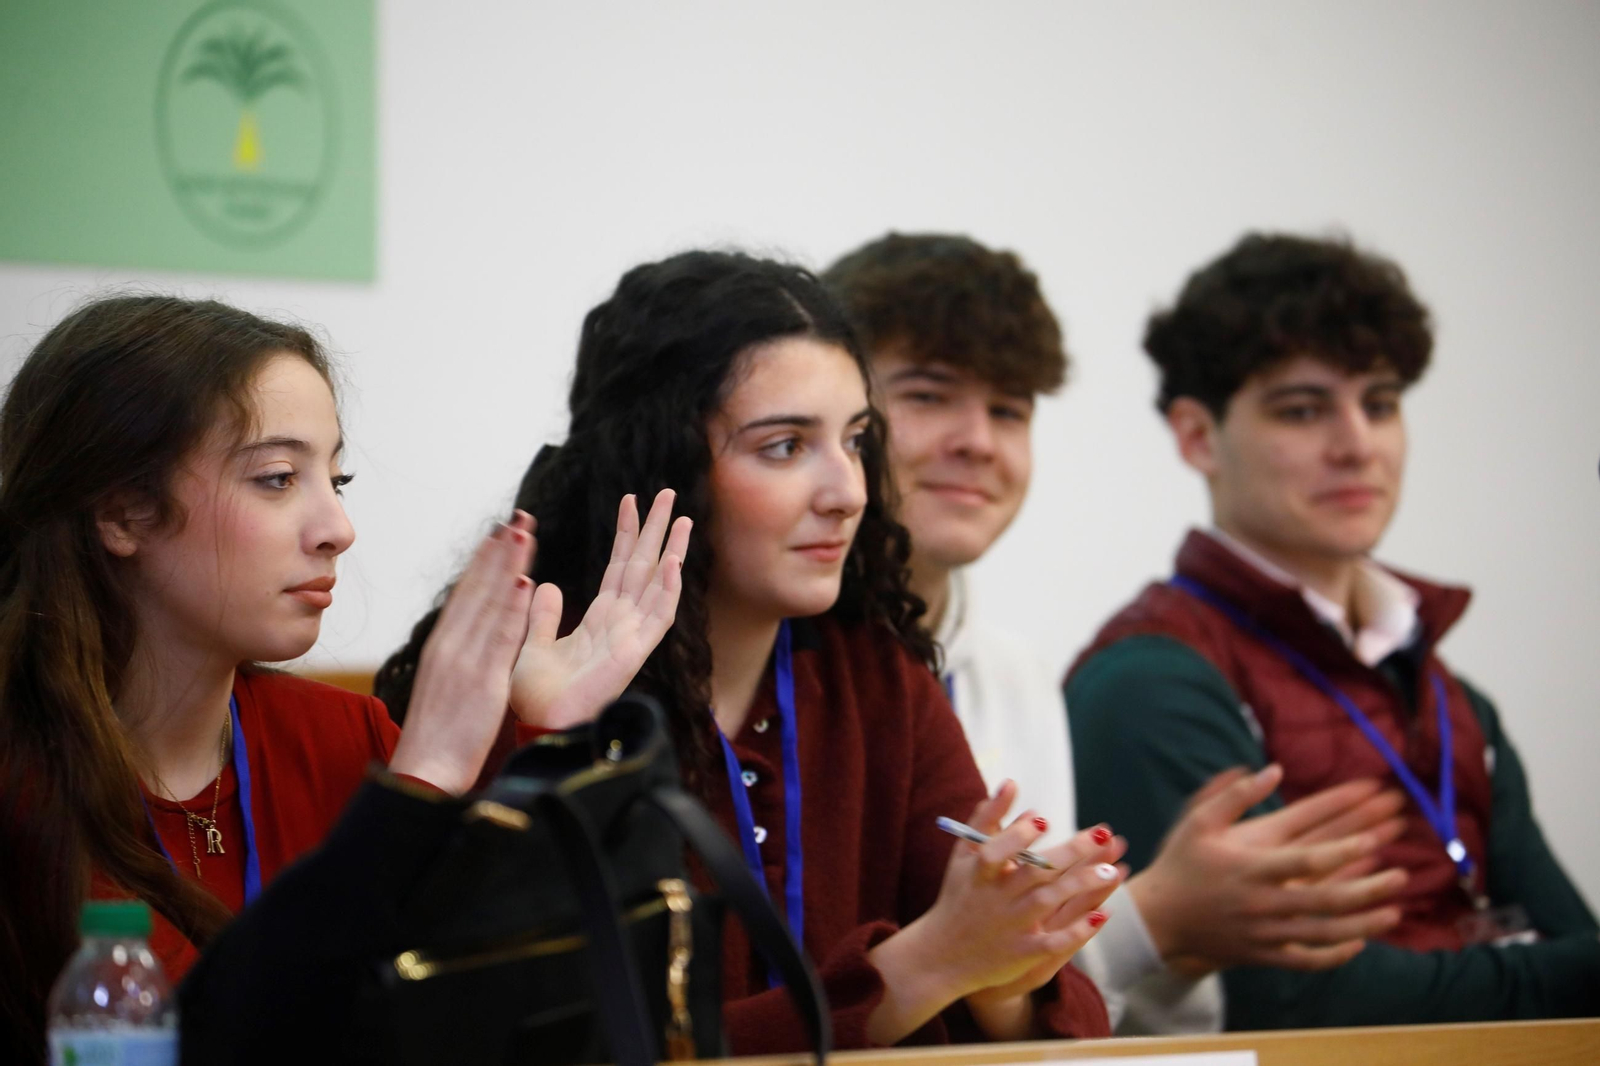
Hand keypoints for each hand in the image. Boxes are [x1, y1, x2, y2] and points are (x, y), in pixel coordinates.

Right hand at [388, 512, 537, 793]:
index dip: (484, 562)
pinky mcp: (480, 681)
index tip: (499, 534)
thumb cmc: (439, 736)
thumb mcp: (448, 686)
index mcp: (443, 647)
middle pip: (477, 589)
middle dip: (499, 552)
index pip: (466, 595)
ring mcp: (464, 660)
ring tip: (525, 534)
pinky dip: (511, 608)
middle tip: (518, 518)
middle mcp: (450, 646)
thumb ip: (463, 659)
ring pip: (489, 604)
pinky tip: (524, 581)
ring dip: (508, 566)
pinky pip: (499, 638)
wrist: (424, 773)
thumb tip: (475, 640)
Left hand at [508, 489, 690, 728]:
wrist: (535, 722)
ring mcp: (631, 638)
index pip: (619, 567)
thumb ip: (542, 614)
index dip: (626, 534)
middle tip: (669, 494)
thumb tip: (543, 584)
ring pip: (659, 587)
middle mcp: (620, 624)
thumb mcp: (532, 641)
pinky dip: (666, 592)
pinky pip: (657, 619)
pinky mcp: (633, 654)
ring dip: (672, 552)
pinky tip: (673, 564)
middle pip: (644, 568)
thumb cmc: (535, 694)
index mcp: (600, 620)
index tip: (630, 500)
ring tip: (683, 519)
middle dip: (657, 531)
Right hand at [865, 782, 1124, 1043]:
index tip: (1043, 820)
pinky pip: (1054, 943)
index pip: (996, 852)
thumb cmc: (959, 896)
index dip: (1017, 836)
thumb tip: (1011, 783)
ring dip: (1081, 886)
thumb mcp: (962, 857)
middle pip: (1034, 873)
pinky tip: (1103, 915)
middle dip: (1069, 853)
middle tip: (1102, 833)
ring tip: (1113, 870)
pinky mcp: (1022, 954)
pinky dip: (1078, 931)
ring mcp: (1010, 927)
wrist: (940, 956)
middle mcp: (995, 899)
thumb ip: (985, 820)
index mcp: (978, 874)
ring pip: (1049, 903)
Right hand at [1129, 765, 1408, 974]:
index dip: (1343, 850)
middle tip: (1401, 875)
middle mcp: (1263, 901)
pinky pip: (1307, 960)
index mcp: (1250, 866)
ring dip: (1364, 922)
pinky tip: (1359, 943)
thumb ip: (1234, 793)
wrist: (1158, 918)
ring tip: (1394, 910)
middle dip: (1368, 888)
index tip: (1373, 839)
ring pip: (1325, 932)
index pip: (1306, 858)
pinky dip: (1336, 955)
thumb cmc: (1182, 863)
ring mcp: (1266, 931)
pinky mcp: (1265, 954)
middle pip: (1326, 898)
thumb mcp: (1199, 820)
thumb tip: (1273, 769)